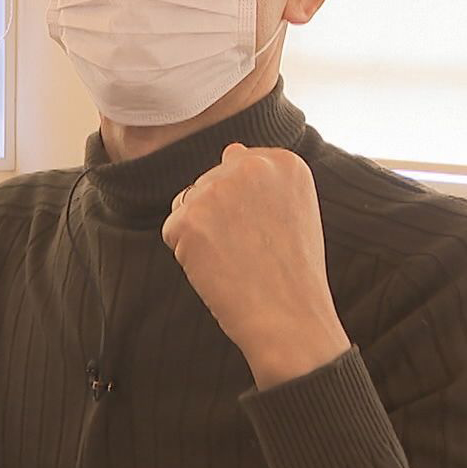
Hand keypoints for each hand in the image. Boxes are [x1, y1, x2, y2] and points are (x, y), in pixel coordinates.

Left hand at [161, 143, 350, 387]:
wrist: (290, 318)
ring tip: (237, 260)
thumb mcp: (294, 211)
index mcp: (283, 161)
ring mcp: (217, 189)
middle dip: (220, 219)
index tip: (267, 232)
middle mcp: (250, 165)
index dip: (246, 207)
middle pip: (209, 185)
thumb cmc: (293, 273)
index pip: (238, 166)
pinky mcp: (188, 218)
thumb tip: (230, 148)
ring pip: (187, 206)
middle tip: (252, 251)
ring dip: (201, 234)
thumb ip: (263, 177)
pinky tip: (218, 269)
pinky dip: (187, 255)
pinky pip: (172, 231)